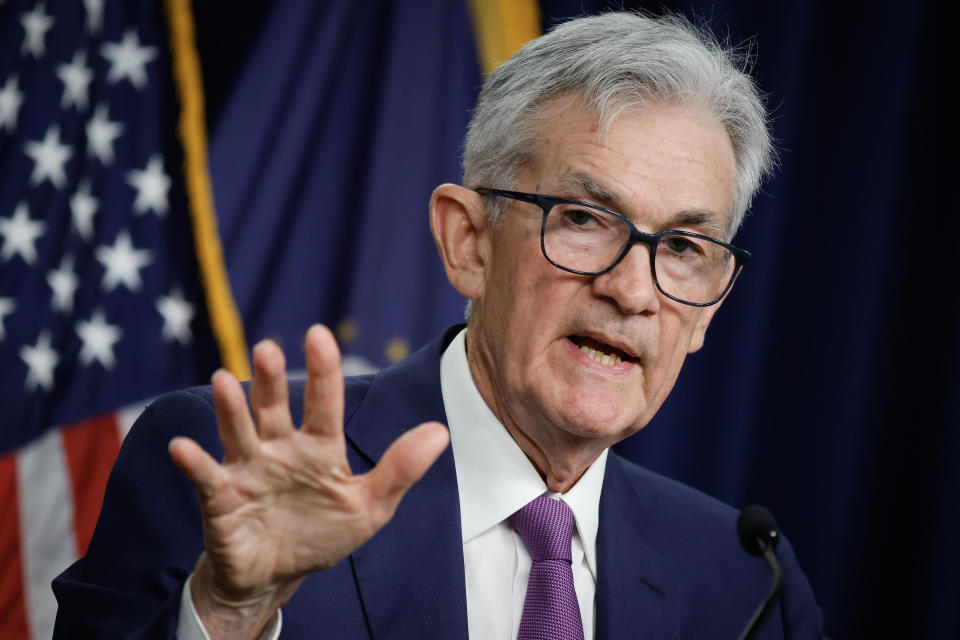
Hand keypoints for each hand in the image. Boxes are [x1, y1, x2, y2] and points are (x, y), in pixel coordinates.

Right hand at [168, 325, 449, 637]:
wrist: (278, 575)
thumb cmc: (323, 533)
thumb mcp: (369, 507)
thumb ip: (400, 470)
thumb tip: (440, 432)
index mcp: (319, 447)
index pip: (325, 403)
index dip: (324, 370)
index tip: (319, 334)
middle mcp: (280, 448)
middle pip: (275, 407)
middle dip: (272, 379)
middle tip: (268, 349)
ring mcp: (248, 469)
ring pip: (239, 431)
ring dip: (231, 408)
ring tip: (223, 381)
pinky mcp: (221, 497)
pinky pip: (206, 476)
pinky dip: (194, 462)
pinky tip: (184, 448)